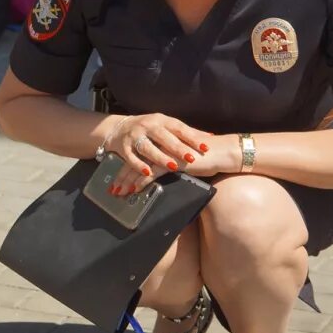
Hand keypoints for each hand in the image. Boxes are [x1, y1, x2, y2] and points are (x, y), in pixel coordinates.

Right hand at [105, 113, 211, 178]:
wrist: (118, 127)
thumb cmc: (150, 128)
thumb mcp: (166, 126)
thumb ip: (187, 131)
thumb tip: (210, 135)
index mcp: (161, 120)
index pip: (179, 128)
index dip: (192, 137)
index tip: (205, 147)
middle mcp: (148, 126)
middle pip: (164, 137)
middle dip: (178, 148)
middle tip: (191, 158)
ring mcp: (135, 136)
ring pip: (148, 147)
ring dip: (160, 157)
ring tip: (173, 167)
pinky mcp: (124, 147)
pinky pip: (131, 157)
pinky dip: (139, 165)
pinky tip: (148, 173)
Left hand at [112, 133, 241, 195]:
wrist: (220, 152)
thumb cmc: (205, 155)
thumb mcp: (184, 154)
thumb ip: (172, 157)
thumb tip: (164, 167)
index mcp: (161, 140)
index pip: (139, 152)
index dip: (127, 165)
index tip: (118, 176)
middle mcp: (159, 143)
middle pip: (135, 159)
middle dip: (122, 175)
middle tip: (113, 188)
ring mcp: (164, 152)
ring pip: (140, 167)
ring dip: (128, 180)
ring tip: (118, 192)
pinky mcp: (172, 161)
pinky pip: (152, 173)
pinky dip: (141, 182)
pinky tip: (133, 189)